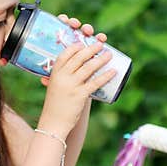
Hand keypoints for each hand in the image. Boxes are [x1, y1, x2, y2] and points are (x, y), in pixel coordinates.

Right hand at [36, 14, 115, 137]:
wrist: (53, 122)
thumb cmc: (55, 105)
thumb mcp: (55, 87)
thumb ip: (64, 78)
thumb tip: (77, 69)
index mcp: (55, 73)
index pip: (64, 55)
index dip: (75, 47)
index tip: (83, 42)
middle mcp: (62, 77)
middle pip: (78, 58)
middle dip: (91, 48)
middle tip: (101, 44)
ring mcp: (71, 85)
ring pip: (88, 68)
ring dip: (101, 59)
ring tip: (109, 54)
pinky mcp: (80, 95)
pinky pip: (95, 83)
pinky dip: (105, 76)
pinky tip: (113, 71)